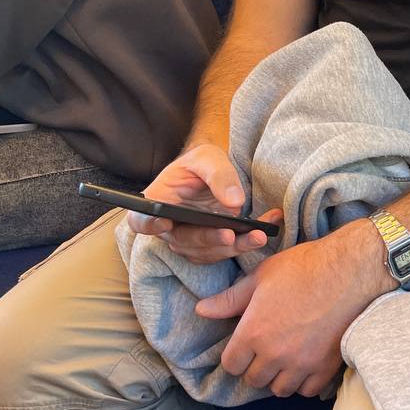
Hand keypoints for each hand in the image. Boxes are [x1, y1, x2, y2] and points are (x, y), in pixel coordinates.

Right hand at [128, 143, 282, 263]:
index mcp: (158, 202)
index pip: (141, 220)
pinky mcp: (210, 247)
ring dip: (234, 247)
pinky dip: (248, 242)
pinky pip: (227, 251)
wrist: (213, 175)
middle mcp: (170, 228)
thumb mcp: (207, 158)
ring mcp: (189, 241)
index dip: (149, 225)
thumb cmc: (201, 164)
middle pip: (183, 241)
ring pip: (207, 252)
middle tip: (229, 235)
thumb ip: (218, 175)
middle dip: (209, 239)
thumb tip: (234, 202)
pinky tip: (268, 227)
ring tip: (257, 236)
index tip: (164, 223)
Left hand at [197, 221, 390, 397]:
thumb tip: (201, 310)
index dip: (236, 355)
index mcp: (253, 333)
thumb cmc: (303, 267)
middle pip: (254, 380)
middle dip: (256, 366)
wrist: (349, 270)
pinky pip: (306, 390)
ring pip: (279, 389)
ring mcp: (301, 364)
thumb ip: (230, 299)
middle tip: (266, 349)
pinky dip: (303, 382)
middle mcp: (274, 354)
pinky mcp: (325, 368)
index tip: (245, 344)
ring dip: (278, 377)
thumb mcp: (261, 277)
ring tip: (285, 359)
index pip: (231, 365)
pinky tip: (305, 364)